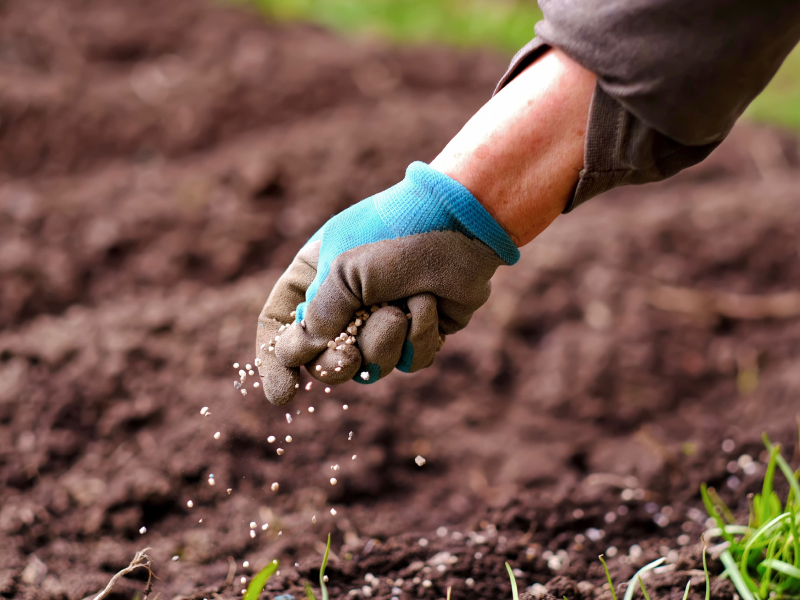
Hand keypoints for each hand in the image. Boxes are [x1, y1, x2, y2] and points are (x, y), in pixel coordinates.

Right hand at [255, 162, 518, 404]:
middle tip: (348, 359)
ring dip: (384, 342)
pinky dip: (419, 337)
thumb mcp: (343, 270)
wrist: (462, 223)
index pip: (279, 325)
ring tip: (401, 308)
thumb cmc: (396, 235)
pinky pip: (409, 362)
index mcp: (314, 277)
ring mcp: (383, 319)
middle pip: (323, 360)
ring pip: (370, 366)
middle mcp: (345, 302)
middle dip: (337, 364)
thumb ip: (319, 316)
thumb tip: (299, 354)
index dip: (275, 362)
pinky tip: (429, 304)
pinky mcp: (419, 332)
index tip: (284, 395)